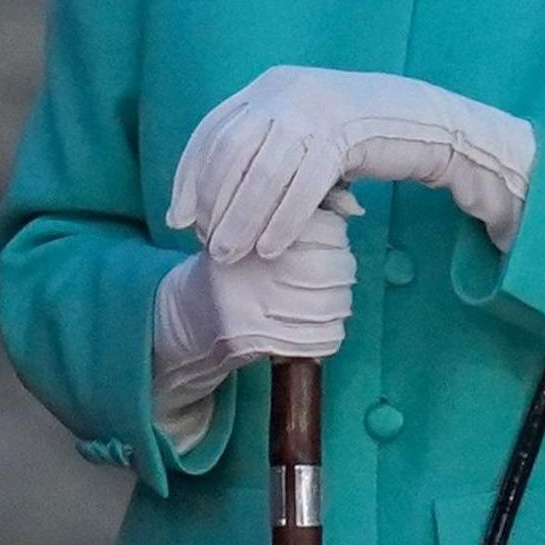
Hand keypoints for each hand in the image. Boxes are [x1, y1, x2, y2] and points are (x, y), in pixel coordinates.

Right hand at [151, 189, 360, 433]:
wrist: (192, 315)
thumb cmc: (237, 266)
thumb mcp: (256, 228)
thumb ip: (300, 216)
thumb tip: (352, 203)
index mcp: (252, 230)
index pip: (324, 232)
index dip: (334, 238)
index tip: (328, 244)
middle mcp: (251, 267)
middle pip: (332, 270)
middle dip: (341, 272)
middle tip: (333, 274)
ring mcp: (253, 306)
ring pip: (331, 306)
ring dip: (338, 304)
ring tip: (327, 300)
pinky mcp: (257, 340)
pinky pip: (319, 339)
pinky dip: (329, 334)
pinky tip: (320, 327)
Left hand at [168, 65, 537, 258]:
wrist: (418, 117)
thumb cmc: (353, 133)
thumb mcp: (301, 126)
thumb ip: (261, 145)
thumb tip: (210, 192)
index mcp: (269, 85)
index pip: (214, 132)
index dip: (189, 177)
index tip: (177, 217)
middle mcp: (287, 91)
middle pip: (232, 153)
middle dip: (213, 204)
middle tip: (206, 244)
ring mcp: (316, 109)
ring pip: (264, 173)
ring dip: (241, 220)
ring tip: (230, 255)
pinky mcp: (345, 134)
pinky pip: (302, 185)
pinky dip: (281, 220)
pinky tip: (269, 249)